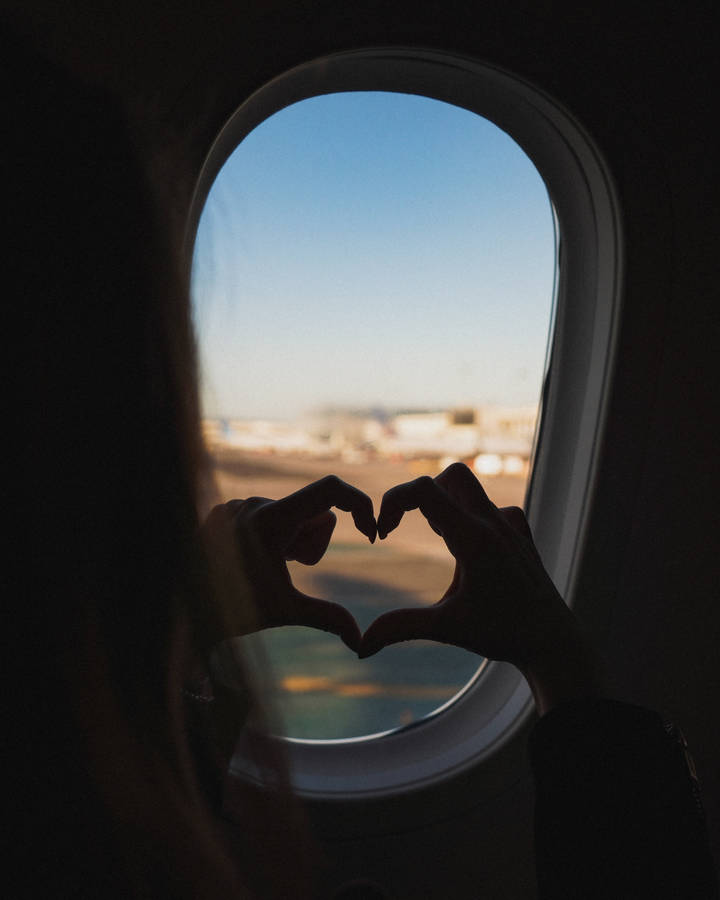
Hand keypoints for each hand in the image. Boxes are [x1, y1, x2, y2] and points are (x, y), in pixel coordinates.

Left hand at [203, 475, 375, 652]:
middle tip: (291, 569)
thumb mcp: (285, 611)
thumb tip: (361, 643)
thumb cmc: (233, 610)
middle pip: (314, 513)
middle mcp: (254, 503)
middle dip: (314, 544)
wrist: (182, 611)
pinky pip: (267, 514)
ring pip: (292, 514)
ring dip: (292, 542)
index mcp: (272, 519)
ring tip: (266, 567)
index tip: (369, 533)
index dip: (359, 504)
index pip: (331, 489)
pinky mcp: (225, 510)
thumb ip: (327, 618)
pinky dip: (271, 537)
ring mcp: (237, 504)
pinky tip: (249, 562)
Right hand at [359, 464, 594, 710]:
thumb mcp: (447, 628)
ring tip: (439, 542)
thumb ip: (401, 628)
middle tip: (410, 527)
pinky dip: (472, 516)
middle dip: (420, 495)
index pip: (424, 489)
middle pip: (450, 476)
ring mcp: (510, 526)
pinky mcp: (521, 535)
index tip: (382, 533)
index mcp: (473, 538)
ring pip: (472, 489)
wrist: (554, 642)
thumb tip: (361, 646)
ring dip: (446, 504)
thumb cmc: (503, 634)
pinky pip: (492, 507)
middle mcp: (493, 523)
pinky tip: (469, 546)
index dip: (393, 502)